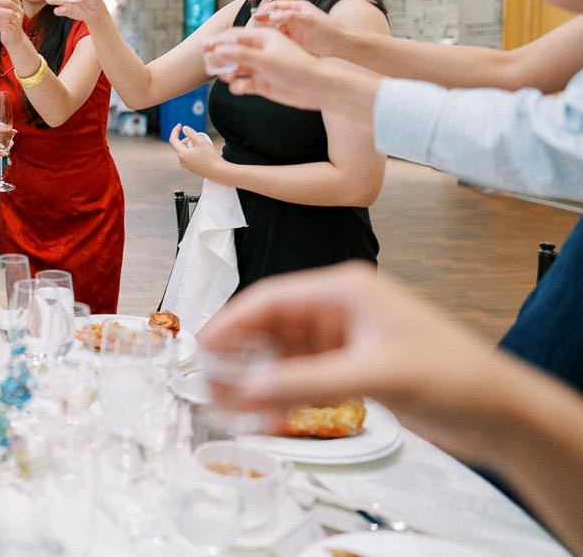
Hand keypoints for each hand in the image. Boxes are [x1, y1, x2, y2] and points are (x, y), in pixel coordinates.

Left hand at [168, 124, 223, 178]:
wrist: (218, 172)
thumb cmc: (211, 157)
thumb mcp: (201, 141)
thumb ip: (191, 133)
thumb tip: (184, 128)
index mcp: (182, 154)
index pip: (173, 140)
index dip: (175, 131)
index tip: (180, 125)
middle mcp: (181, 161)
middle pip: (180, 145)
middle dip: (187, 138)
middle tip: (198, 137)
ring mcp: (186, 165)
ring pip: (184, 150)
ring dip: (190, 145)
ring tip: (202, 145)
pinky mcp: (190, 168)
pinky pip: (188, 156)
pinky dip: (192, 151)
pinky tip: (202, 152)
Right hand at [199, 261, 509, 462]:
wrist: (500, 411)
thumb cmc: (454, 374)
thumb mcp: (374, 374)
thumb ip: (305, 382)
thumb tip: (247, 388)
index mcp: (345, 289)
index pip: (270, 297)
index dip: (231, 322)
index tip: (201, 346)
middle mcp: (341, 308)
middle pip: (272, 324)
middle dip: (240, 353)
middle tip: (210, 380)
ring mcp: (346, 338)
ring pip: (284, 353)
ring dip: (258, 376)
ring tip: (232, 402)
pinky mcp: (353, 366)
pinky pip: (303, 375)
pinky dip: (283, 392)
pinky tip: (268, 413)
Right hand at [204, 27, 332, 110]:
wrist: (319, 89)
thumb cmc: (297, 68)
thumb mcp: (266, 60)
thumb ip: (240, 56)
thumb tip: (216, 51)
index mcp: (264, 38)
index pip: (235, 36)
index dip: (218, 40)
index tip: (202, 45)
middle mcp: (261, 52)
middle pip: (233, 52)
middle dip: (220, 58)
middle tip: (208, 64)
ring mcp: (262, 68)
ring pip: (236, 69)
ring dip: (228, 72)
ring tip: (224, 76)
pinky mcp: (264, 84)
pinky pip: (244, 84)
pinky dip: (239, 86)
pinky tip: (239, 88)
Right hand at [252, 0, 344, 56]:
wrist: (340, 45)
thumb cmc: (327, 29)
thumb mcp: (307, 19)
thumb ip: (287, 16)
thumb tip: (267, 16)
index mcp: (297, 7)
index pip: (275, 5)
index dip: (265, 10)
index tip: (257, 16)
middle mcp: (293, 18)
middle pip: (271, 18)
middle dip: (262, 22)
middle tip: (255, 29)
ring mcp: (293, 30)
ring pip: (273, 30)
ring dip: (266, 33)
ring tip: (260, 39)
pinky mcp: (293, 42)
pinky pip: (279, 40)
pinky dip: (272, 42)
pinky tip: (268, 46)